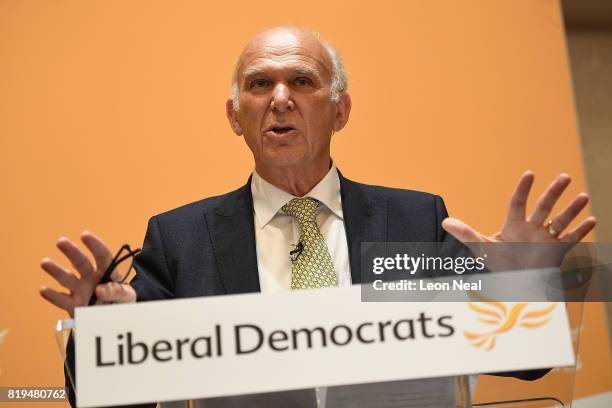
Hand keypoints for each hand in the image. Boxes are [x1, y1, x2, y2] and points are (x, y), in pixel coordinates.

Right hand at [39, 231, 135, 317]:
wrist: (116, 319)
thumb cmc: (123, 302)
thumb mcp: (128, 296)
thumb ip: (118, 292)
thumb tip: (101, 290)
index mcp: (108, 271)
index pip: (103, 256)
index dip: (95, 245)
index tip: (84, 235)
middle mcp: (91, 277)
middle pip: (81, 263)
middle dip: (72, 252)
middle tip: (61, 242)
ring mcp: (81, 290)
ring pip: (68, 279)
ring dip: (56, 271)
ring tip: (45, 262)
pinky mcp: (74, 305)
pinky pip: (62, 300)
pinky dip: (53, 296)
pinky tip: (44, 290)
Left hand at [442, 172, 595, 267]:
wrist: (514, 287)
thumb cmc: (498, 266)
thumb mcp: (482, 249)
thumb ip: (465, 234)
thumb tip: (445, 221)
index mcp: (514, 226)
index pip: (518, 203)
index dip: (523, 189)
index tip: (529, 173)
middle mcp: (532, 230)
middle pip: (544, 207)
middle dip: (554, 192)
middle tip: (565, 176)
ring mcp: (546, 240)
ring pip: (561, 221)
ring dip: (573, 209)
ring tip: (584, 196)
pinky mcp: (556, 252)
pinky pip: (571, 240)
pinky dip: (582, 231)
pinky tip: (592, 220)